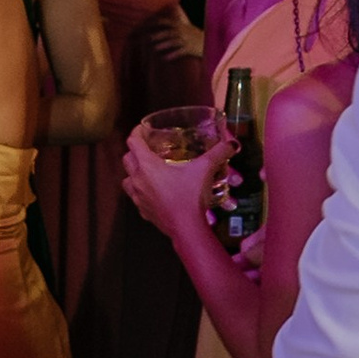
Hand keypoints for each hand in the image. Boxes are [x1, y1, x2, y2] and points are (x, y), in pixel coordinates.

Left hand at [120, 112, 227, 233]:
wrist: (186, 228)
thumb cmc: (190, 196)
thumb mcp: (205, 170)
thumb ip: (218, 153)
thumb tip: (231, 144)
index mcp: (147, 165)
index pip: (133, 142)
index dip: (137, 132)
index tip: (144, 129)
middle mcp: (137, 180)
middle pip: (127, 158)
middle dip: (135, 151)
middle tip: (149, 148)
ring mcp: (138, 197)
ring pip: (127, 179)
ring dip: (134, 172)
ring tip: (149, 170)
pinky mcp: (143, 212)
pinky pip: (137, 197)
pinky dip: (142, 191)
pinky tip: (155, 192)